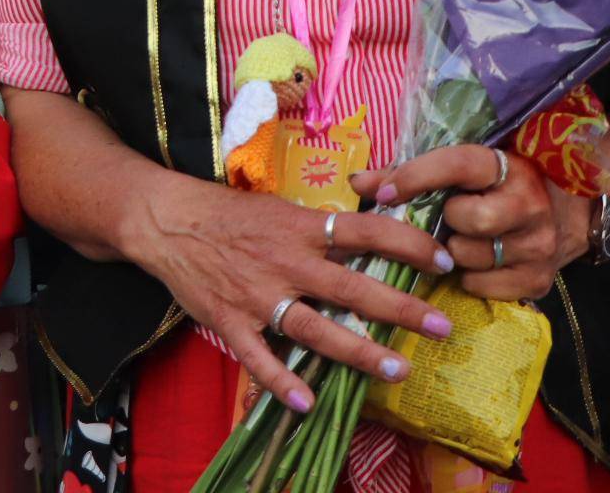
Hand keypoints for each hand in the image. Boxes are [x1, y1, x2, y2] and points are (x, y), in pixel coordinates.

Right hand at [122, 172, 452, 412]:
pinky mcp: (231, 321)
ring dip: (359, 351)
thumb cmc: (228, 213)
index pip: (366, 231)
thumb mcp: (279, 208)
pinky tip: (308, 402)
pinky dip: (282, 381)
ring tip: (397, 369)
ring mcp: (259, 295)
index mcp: (301, 227)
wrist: (166, 220)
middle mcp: (286, 261)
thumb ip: (319, 228)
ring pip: (317, 329)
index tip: (443, 259)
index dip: (407, 244)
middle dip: (400, 308)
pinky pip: (260, 357)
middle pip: (352, 288)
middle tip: (440, 325)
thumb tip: (369, 237)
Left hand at [375, 145, 565, 299]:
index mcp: (506, 167)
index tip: (383, 193)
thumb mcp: (464, 172)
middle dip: (447, 220)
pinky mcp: (539, 280)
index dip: (416, 177)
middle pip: (466, 219)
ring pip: (468, 257)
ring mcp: (538, 245)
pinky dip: (469, 279)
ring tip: (463, 241)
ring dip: (454, 253)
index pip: (457, 165)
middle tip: (450, 218)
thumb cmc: (497, 188)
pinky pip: (479, 287)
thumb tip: (358, 183)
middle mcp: (529, 204)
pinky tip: (478, 263)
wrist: (565, 214)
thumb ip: (409, 175)